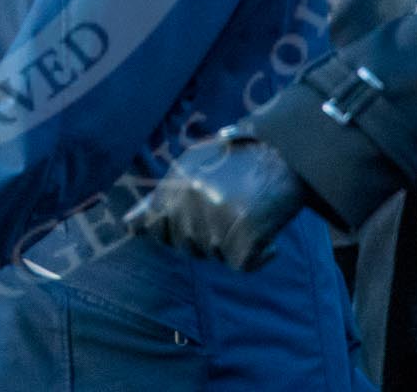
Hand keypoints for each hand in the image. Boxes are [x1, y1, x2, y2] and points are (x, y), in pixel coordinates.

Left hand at [122, 127, 305, 270]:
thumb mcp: (192, 168)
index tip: (189, 226)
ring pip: (215, 256)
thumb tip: (128, 227)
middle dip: (207, 239)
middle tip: (232, 213)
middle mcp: (192, 198)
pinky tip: (269, 242)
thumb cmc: (238, 160)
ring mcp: (218, 213)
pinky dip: (258, 258)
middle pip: (187, 246)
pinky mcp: (246, 228)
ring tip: (249, 216)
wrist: (287, 151)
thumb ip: (161, 199)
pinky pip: (242, 265)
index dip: (169, 233)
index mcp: (177, 182)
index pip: (153, 225)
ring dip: (233, 246)